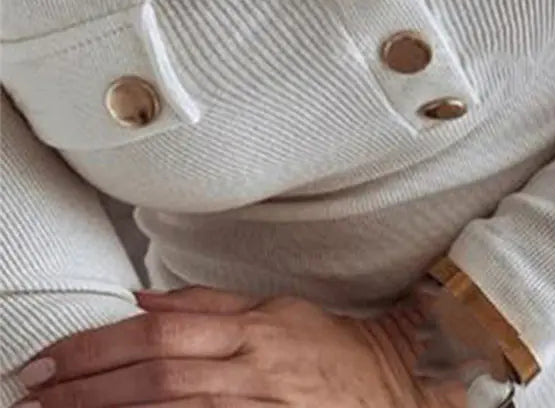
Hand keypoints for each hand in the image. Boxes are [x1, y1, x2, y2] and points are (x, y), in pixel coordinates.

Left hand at [16, 286, 466, 407]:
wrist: (384, 388)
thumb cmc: (327, 348)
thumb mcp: (273, 309)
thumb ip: (208, 303)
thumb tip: (146, 301)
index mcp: (253, 330)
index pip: (162, 333)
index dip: (100, 345)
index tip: (54, 357)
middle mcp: (248, 372)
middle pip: (153, 378)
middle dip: (84, 385)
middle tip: (31, 389)